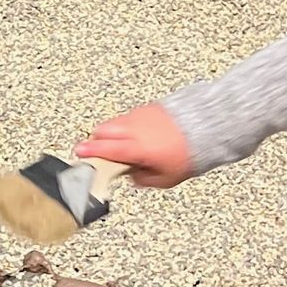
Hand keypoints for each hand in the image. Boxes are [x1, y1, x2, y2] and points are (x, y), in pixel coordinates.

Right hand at [74, 103, 193, 188]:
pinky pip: (129, 117)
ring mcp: (141, 116)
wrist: (208, 126)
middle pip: (102, 130)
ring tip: (120, 145)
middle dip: (96, 141)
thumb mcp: (165, 178)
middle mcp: (135, 129)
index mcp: (136, 147)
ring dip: (111, 133)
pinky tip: (136, 135)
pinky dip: (126, 126)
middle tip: (97, 151)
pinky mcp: (149, 108)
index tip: (78, 153)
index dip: (88, 152)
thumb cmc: (190, 152)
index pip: (105, 149)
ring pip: (115, 122)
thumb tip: (132, 175)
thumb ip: (143, 178)